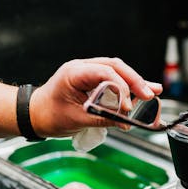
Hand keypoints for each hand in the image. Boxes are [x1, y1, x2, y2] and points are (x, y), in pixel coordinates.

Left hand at [29, 57, 162, 136]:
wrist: (34, 115)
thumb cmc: (49, 115)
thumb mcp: (77, 120)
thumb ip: (104, 118)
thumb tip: (127, 121)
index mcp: (75, 72)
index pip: (106, 73)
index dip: (121, 89)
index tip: (128, 107)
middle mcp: (83, 67)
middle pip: (116, 67)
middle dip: (135, 81)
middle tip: (149, 95)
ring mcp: (89, 72)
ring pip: (117, 71)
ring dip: (135, 83)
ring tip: (153, 92)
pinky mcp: (93, 80)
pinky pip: (113, 80)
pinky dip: (127, 88)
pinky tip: (142, 91)